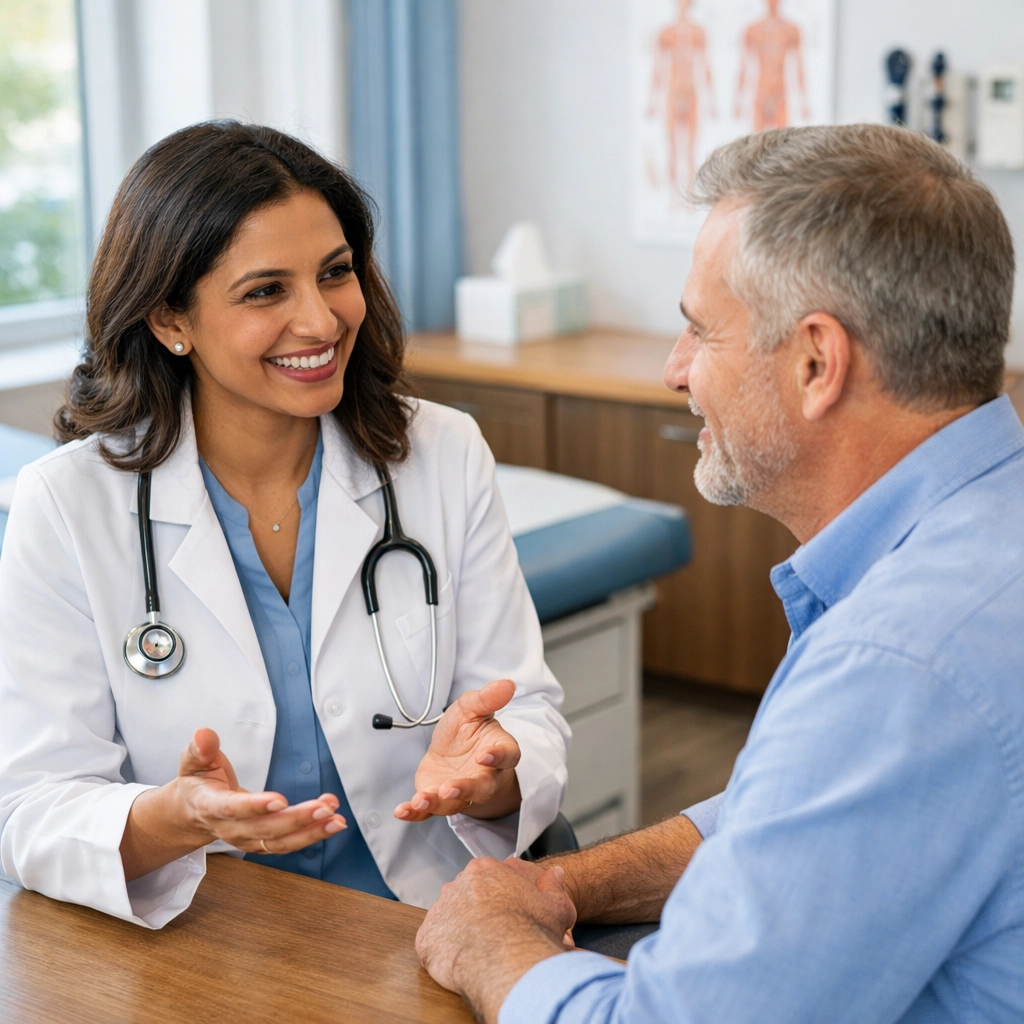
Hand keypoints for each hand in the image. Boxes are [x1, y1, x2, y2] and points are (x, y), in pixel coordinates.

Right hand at [174, 728, 345, 854]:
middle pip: (265, 829)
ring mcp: (247, 839)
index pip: (233, 809)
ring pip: (280, 841)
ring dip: (311, 831)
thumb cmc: (198, 783)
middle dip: (297, 820)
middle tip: (323, 807)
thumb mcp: (193, 761)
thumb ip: (200, 748)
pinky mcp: (262, 843)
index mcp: (212, 806)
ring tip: (336, 819)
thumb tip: (203, 734)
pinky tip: (333, 823)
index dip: (256, 806)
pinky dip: (312, 835)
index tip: (280, 800)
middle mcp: (231, 828)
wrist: (193, 812)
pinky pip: (288, 844)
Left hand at [394, 680, 521, 821]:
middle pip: (480, 788)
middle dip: (465, 789)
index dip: (498, 757)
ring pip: (453, 802)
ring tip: (422, 799)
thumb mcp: (472, 707)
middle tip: (450, 787)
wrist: (452, 751)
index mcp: (498, 751)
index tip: (486, 754)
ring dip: (437, 802)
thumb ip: (487, 698)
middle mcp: (483, 777)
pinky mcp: (438, 799)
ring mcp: (460, 792)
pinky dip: (415, 814)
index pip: (506, 756)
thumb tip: (507, 684)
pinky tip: (402, 811)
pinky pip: (428, 811)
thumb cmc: (467, 730)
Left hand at [416, 857, 575, 1022]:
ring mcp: (438, 911)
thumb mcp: (556, 905)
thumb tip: (555, 873)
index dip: (497, 899)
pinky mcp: (426, 939)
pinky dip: (444, 953)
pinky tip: (463, 962)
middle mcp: (456, 885)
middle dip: (476, 913)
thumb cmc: (531, 931)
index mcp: (484, 870)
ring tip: (480, 952)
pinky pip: (433, 944)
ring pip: (448, 919)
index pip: (485, 879)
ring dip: (459, 932)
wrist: (507, 960)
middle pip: (464, 897)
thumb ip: (553, 886)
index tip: (506, 915)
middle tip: (493, 935)